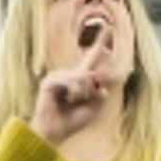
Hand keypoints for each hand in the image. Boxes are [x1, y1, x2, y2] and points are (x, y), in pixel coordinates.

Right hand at [30, 30, 115, 144]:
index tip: (110, 28)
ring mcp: (59, 76)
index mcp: (81, 79)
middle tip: (76, 101)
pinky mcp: (50, 81)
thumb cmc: (71, 121)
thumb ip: (99, 93)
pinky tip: (69, 100)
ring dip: (82, 94)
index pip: (93, 57)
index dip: (101, 43)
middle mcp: (70, 74)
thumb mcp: (94, 108)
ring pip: (83, 78)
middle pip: (89, 72)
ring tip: (72, 103)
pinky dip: (74, 93)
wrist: (54, 133)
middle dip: (87, 90)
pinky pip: (71, 81)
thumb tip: (95, 78)